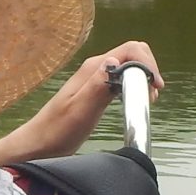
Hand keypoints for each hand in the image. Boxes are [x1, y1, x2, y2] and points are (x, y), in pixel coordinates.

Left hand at [0, 41, 162, 165]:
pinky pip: (123, 79)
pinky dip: (135, 86)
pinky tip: (136, 102)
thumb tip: (116, 61)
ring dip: (143, 78)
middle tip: (152, 95)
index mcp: (93, 68)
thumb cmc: (57, 131)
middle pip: (133, 53)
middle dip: (148, 69)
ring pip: (130, 66)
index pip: (131, 49)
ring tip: (148, 100)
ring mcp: (96, 79)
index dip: (148, 64)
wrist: (39, 144)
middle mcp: (96, 69)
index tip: (155, 87)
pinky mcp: (97, 91)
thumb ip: (97, 85)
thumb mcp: (79, 111)